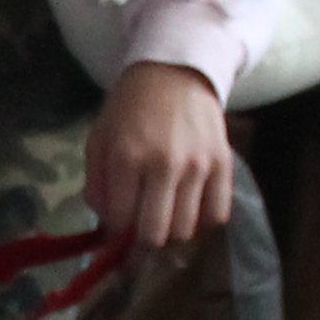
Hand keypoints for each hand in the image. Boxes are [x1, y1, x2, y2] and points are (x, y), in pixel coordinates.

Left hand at [85, 62, 232, 251]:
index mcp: (125, 158)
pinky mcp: (224, 165)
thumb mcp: (99, 140)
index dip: (114, 238)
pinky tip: (189, 209)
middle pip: (154, 235)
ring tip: (163, 218)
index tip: (114, 236)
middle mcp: (163, 165)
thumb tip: (105, 228)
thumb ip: (96, 186)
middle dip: (141, 246)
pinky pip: (217, 215)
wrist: (174, 73)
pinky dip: (201, 222)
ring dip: (171, 233)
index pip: (119, 223)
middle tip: (137, 239)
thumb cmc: (129, 109)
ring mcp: (198, 166)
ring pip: (185, 231)